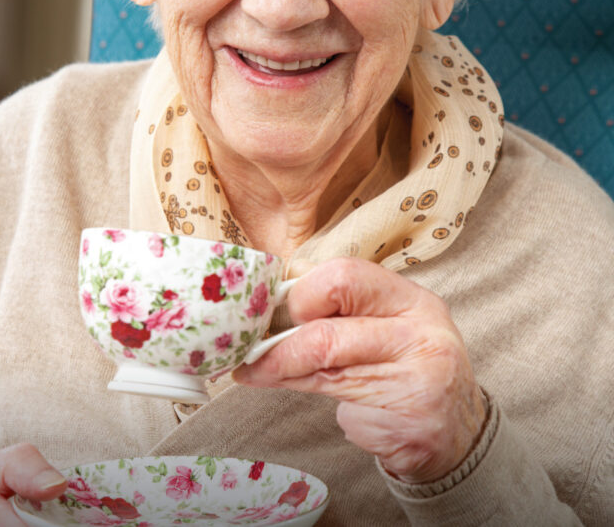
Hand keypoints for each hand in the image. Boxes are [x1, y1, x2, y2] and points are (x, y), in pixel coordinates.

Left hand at [233, 257, 486, 483]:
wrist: (457, 433)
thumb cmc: (407, 369)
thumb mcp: (387, 328)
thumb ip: (344, 310)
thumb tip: (275, 297)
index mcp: (412, 299)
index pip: (347, 275)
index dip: (303, 292)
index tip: (278, 308)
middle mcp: (422, 332)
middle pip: (331, 325)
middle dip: (285, 338)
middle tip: (257, 346)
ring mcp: (420, 377)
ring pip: (328, 364)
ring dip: (278, 367)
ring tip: (251, 369)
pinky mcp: (410, 421)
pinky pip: (339, 401)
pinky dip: (299, 390)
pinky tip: (276, 385)